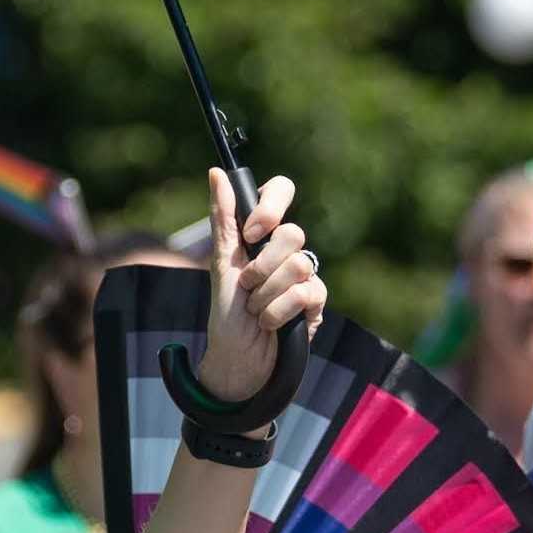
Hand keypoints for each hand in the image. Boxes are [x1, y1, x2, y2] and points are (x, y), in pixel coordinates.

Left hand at [191, 170, 326, 406]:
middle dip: (262, 265)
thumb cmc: (227, 313)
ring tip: (256, 310)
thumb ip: (223, 219)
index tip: (251, 232)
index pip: (281, 191)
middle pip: (292, 233)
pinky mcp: (317, 303)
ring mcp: (304, 275)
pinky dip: (279, 311)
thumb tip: (215, 173)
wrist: (237, 358)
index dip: (271, 207)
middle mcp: (286, 250)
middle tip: (247, 286)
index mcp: (263, 234)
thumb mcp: (220, 264)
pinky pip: (308, 292)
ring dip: (266, 294)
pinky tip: (271, 323)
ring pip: (299, 264)